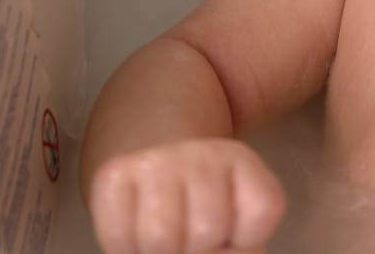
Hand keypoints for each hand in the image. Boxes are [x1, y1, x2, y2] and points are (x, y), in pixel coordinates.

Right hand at [87, 137, 286, 253]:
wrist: (147, 133)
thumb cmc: (196, 192)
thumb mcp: (236, 208)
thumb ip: (241, 244)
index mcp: (240, 159)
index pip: (262, 213)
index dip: (244, 236)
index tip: (230, 224)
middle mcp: (198, 153)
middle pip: (208, 233)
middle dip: (198, 247)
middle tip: (189, 231)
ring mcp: (153, 161)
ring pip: (162, 242)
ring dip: (160, 252)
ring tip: (163, 234)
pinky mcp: (112, 174)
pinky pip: (119, 240)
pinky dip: (125, 248)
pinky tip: (134, 230)